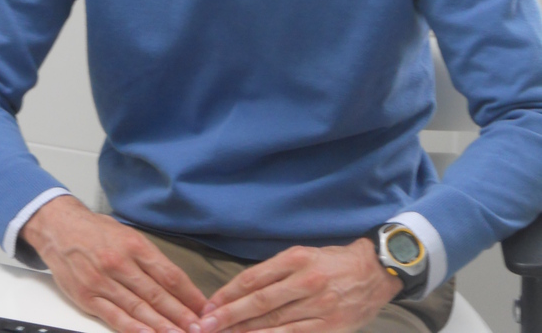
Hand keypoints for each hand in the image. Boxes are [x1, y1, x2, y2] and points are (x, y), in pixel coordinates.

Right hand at [21, 196, 206, 332]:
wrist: (59, 228)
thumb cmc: (96, 231)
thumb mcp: (127, 234)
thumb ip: (148, 257)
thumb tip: (173, 281)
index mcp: (135, 245)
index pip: (169, 274)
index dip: (189, 294)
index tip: (203, 307)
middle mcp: (121, 263)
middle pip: (157, 294)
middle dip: (180, 315)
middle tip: (198, 329)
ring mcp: (103, 281)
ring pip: (138, 309)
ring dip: (161, 326)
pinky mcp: (88, 296)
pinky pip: (114, 316)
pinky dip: (132, 329)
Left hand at [190, 238, 402, 332]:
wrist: (375, 272)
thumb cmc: (333, 262)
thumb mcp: (304, 254)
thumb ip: (276, 271)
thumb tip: (242, 290)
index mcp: (297, 258)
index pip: (254, 277)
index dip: (229, 293)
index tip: (209, 304)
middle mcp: (306, 281)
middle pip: (260, 302)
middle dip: (229, 315)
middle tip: (205, 325)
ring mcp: (318, 306)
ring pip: (274, 323)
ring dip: (246, 332)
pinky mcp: (329, 327)